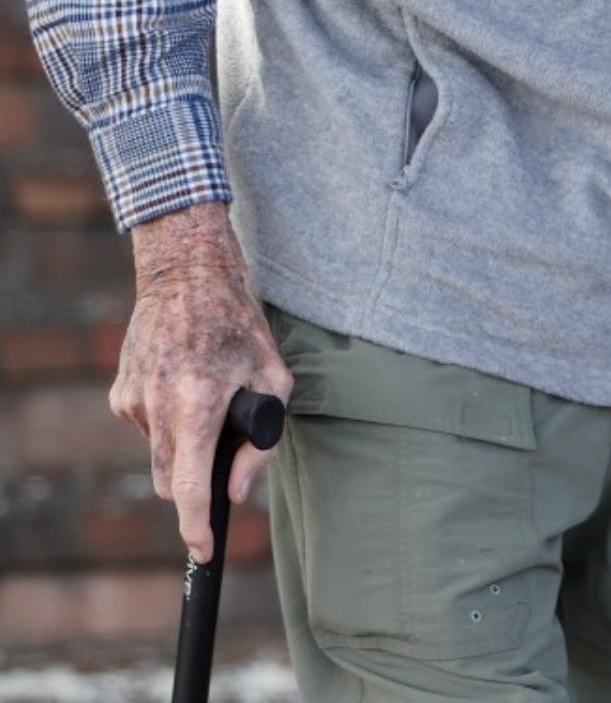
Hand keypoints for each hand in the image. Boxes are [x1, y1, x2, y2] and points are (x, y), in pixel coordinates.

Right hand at [110, 203, 293, 562]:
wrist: (187, 276)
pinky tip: (186, 380)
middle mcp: (157, 406)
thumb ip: (261, 440)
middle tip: (224, 450)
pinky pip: (147, 427)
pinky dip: (168, 420)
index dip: (197, 526)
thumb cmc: (240, 324)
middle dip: (195, 483)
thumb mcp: (275, 377)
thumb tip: (236, 492)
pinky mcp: (119, 393)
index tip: (203, 552)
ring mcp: (132, 400)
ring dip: (184, 443)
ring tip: (208, 393)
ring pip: (159, 454)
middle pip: (170, 481)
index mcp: (197, 403)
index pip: (189, 485)